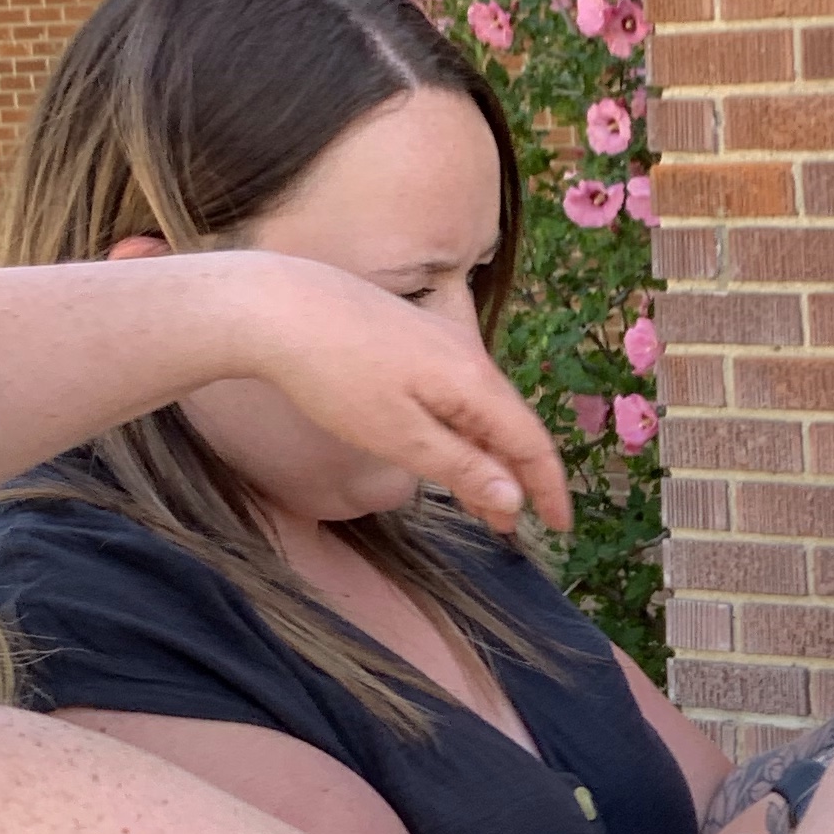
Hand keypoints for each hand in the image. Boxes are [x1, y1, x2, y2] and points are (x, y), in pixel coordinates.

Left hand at [207, 249, 570, 534]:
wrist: (273, 305)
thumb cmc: (334, 377)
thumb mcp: (399, 437)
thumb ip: (460, 468)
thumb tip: (514, 500)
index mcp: (474, 382)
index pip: (532, 443)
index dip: (549, 489)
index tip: (560, 527)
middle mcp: (467, 356)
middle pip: (511, 424)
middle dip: (516, 478)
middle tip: (507, 527)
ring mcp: (438, 341)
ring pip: (480, 407)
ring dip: (486, 455)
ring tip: (475, 498)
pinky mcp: (410, 336)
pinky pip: (454, 391)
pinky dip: (460, 428)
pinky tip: (441, 445)